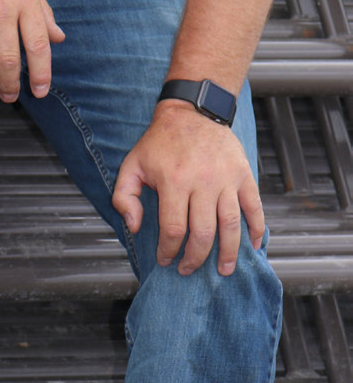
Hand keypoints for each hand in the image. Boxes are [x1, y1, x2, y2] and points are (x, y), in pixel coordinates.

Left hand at [112, 102, 264, 276]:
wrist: (192, 111)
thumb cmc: (160, 142)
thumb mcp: (132, 164)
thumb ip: (124, 197)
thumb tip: (133, 226)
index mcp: (174, 181)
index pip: (174, 229)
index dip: (169, 250)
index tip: (166, 260)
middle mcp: (203, 182)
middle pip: (203, 233)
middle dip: (196, 258)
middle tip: (189, 269)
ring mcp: (227, 179)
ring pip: (230, 225)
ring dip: (228, 253)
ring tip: (224, 271)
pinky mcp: (244, 175)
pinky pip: (254, 207)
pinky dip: (257, 229)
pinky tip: (254, 246)